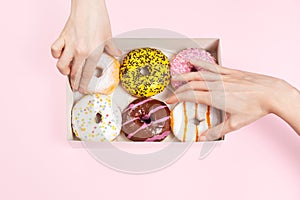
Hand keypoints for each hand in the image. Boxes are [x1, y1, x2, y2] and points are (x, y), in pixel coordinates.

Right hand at [51, 0, 120, 92]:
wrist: (88, 6)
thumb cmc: (98, 19)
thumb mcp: (109, 36)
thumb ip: (112, 48)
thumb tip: (117, 53)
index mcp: (93, 53)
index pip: (87, 74)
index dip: (84, 84)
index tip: (82, 90)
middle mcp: (80, 52)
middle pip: (74, 73)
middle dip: (74, 83)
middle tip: (74, 87)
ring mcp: (70, 45)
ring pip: (61, 65)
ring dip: (63, 71)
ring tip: (67, 72)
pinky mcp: (62, 37)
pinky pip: (54, 50)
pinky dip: (55, 55)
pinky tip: (60, 55)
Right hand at [166, 60, 299, 139]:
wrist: (271, 93)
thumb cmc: (255, 107)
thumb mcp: (235, 123)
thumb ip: (216, 131)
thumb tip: (203, 138)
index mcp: (215, 97)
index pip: (190, 95)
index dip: (177, 97)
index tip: (170, 100)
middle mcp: (216, 85)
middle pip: (191, 84)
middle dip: (178, 89)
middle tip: (171, 93)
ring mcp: (223, 76)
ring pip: (199, 74)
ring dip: (186, 75)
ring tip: (177, 77)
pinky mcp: (231, 72)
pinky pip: (212, 66)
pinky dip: (201, 64)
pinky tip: (195, 62)